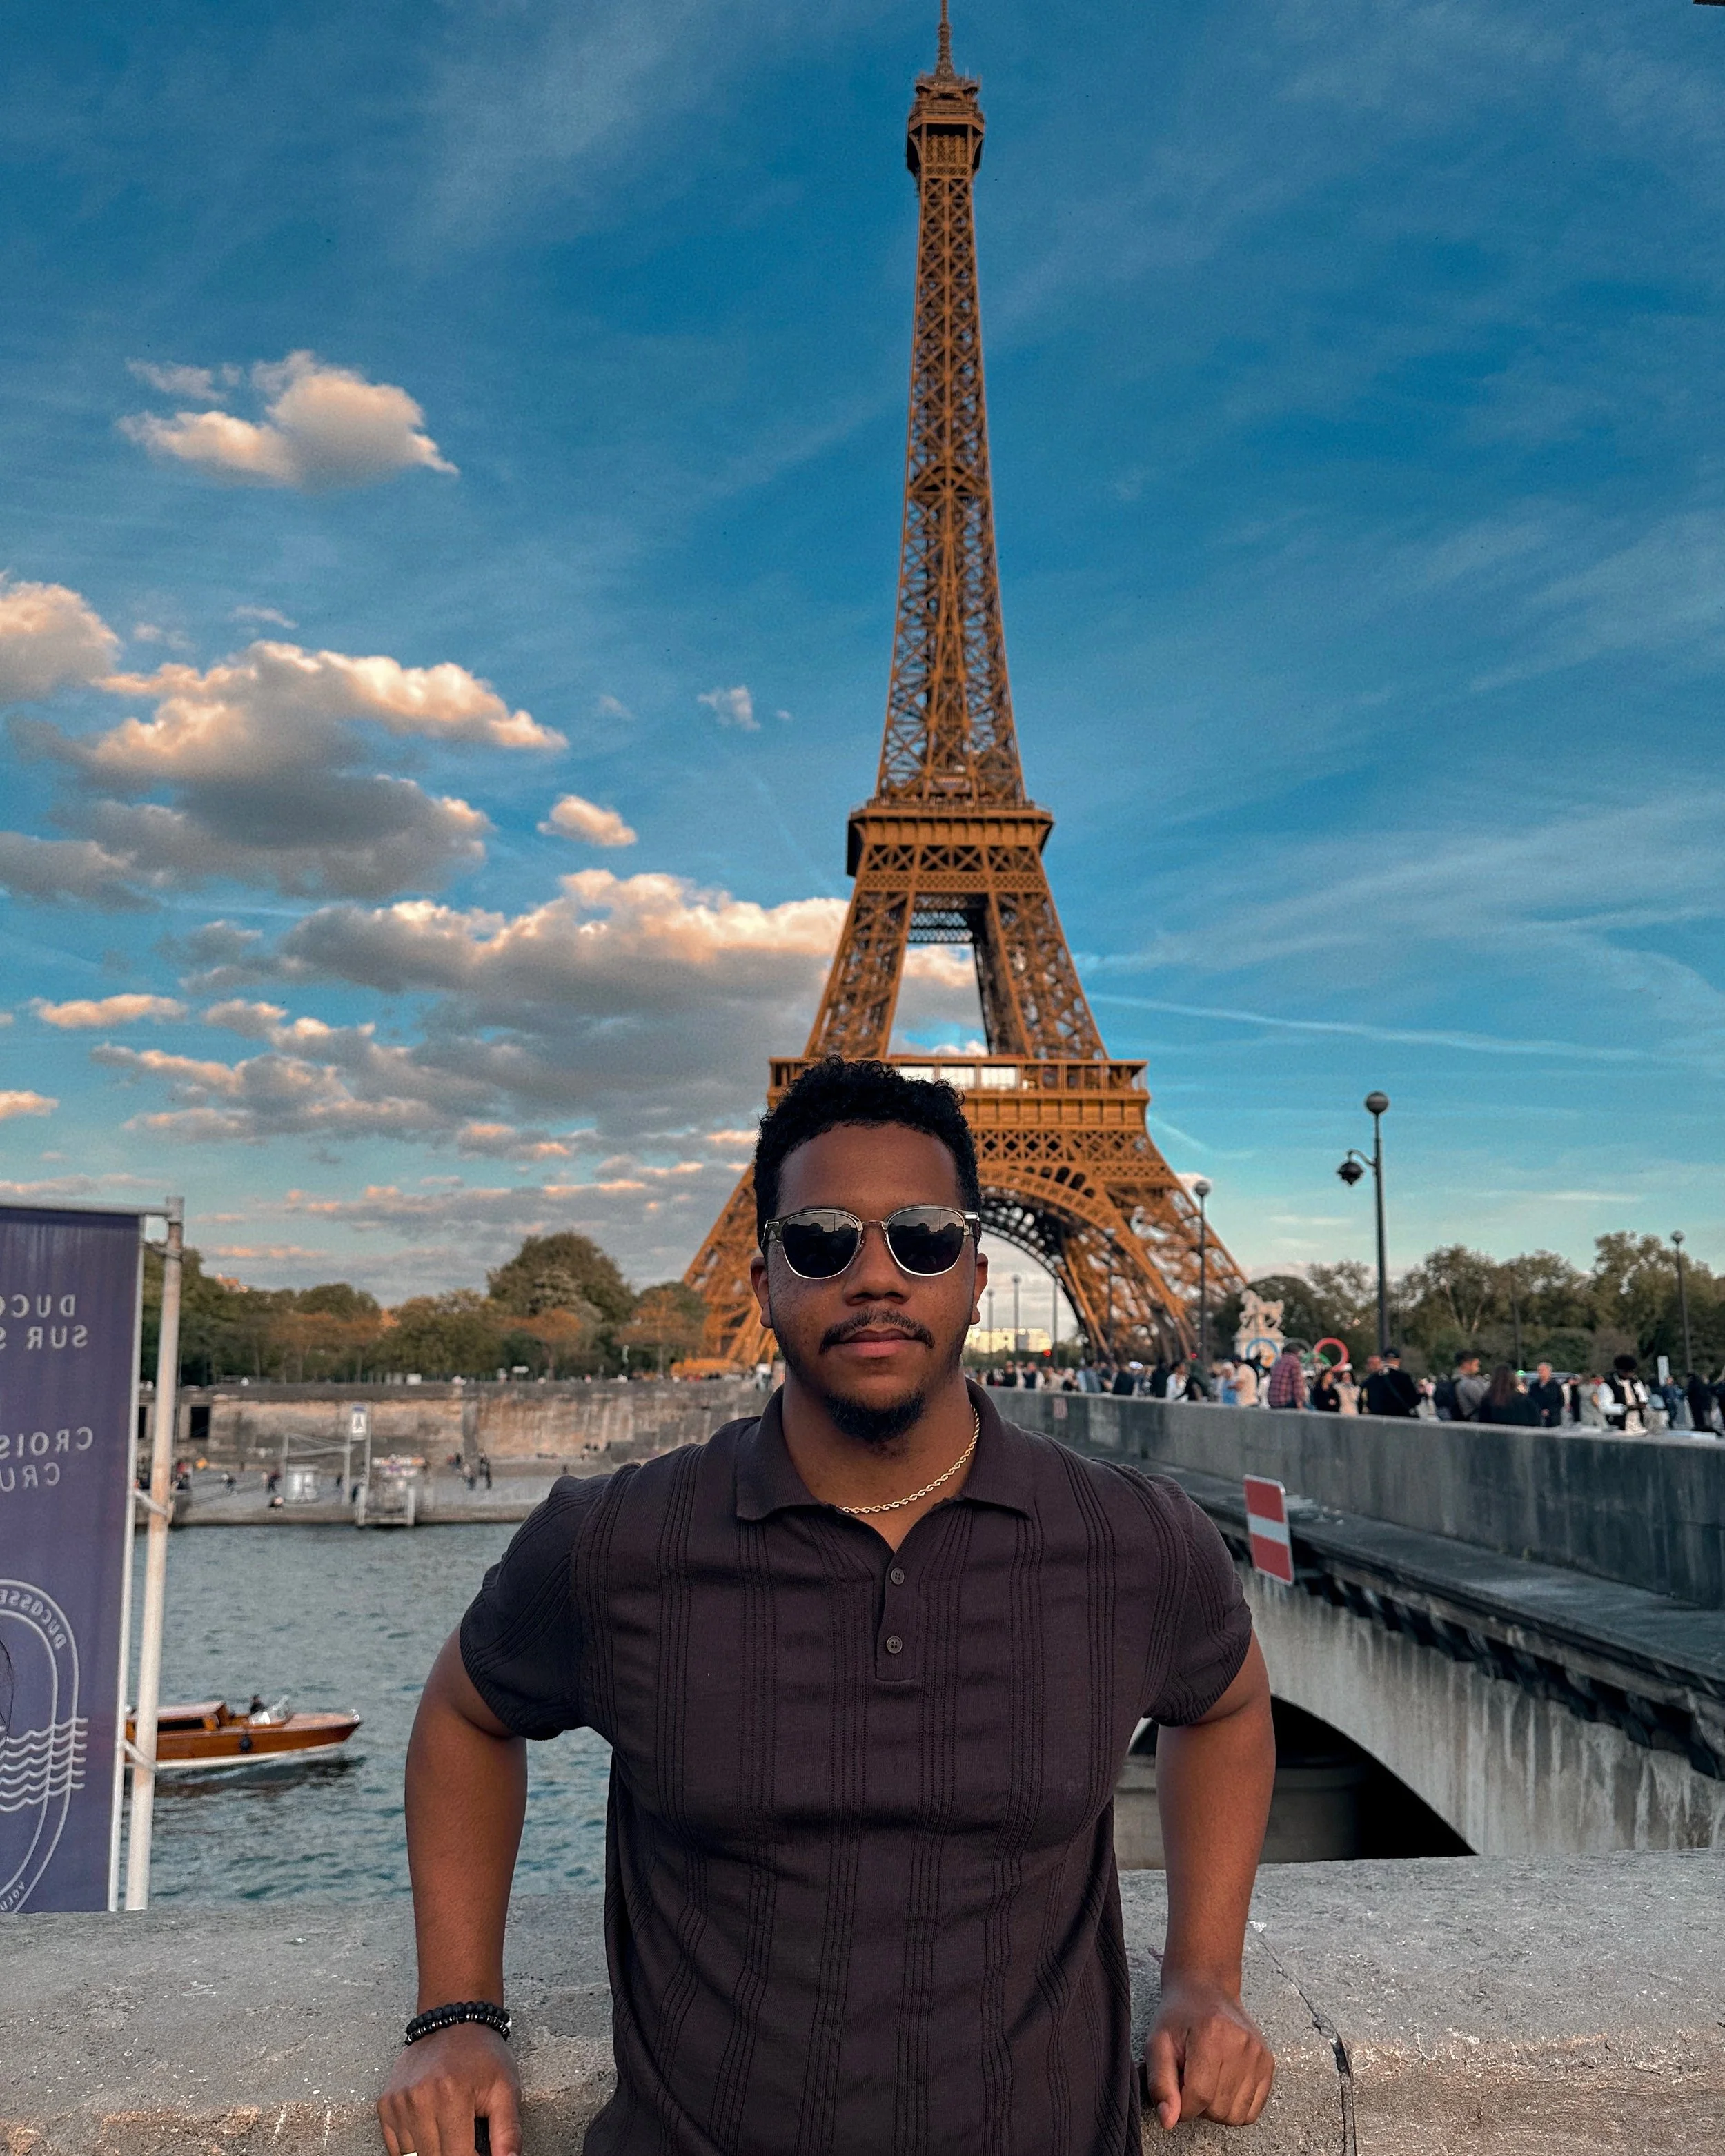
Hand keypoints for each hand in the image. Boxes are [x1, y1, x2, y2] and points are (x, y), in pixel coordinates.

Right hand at [377, 2023, 521, 2155]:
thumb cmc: (482, 2055)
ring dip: (435, 2152)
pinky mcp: (385, 2104)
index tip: (481, 2152)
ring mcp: (398, 2102)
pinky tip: (432, 2130)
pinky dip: (415, 2148)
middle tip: (468, 2140)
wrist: (453, 2021)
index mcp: (452, 2094)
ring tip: (452, 2132)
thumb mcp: (506, 2088)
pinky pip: (396, 2148)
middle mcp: (419, 2099)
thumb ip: (508, 2131)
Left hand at [1142, 1971, 1273, 2129]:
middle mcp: (1241, 2044)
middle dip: (1198, 2104)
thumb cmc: (1179, 2018)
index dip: (1181, 2106)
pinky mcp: (1268, 2063)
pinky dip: (1234, 2107)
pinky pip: (1252, 2111)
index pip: (1198, 2096)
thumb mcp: (1157, 2044)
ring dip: (1216, 2108)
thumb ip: (1160, 2084)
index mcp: (1211, 2035)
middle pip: (1218, 2109)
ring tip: (1207, 2079)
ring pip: (1236, 2116)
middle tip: (1191, 2077)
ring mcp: (1259, 2054)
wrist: (1206, 1989)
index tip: (1175, 2091)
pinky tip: (1222, 2084)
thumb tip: (1168, 2122)